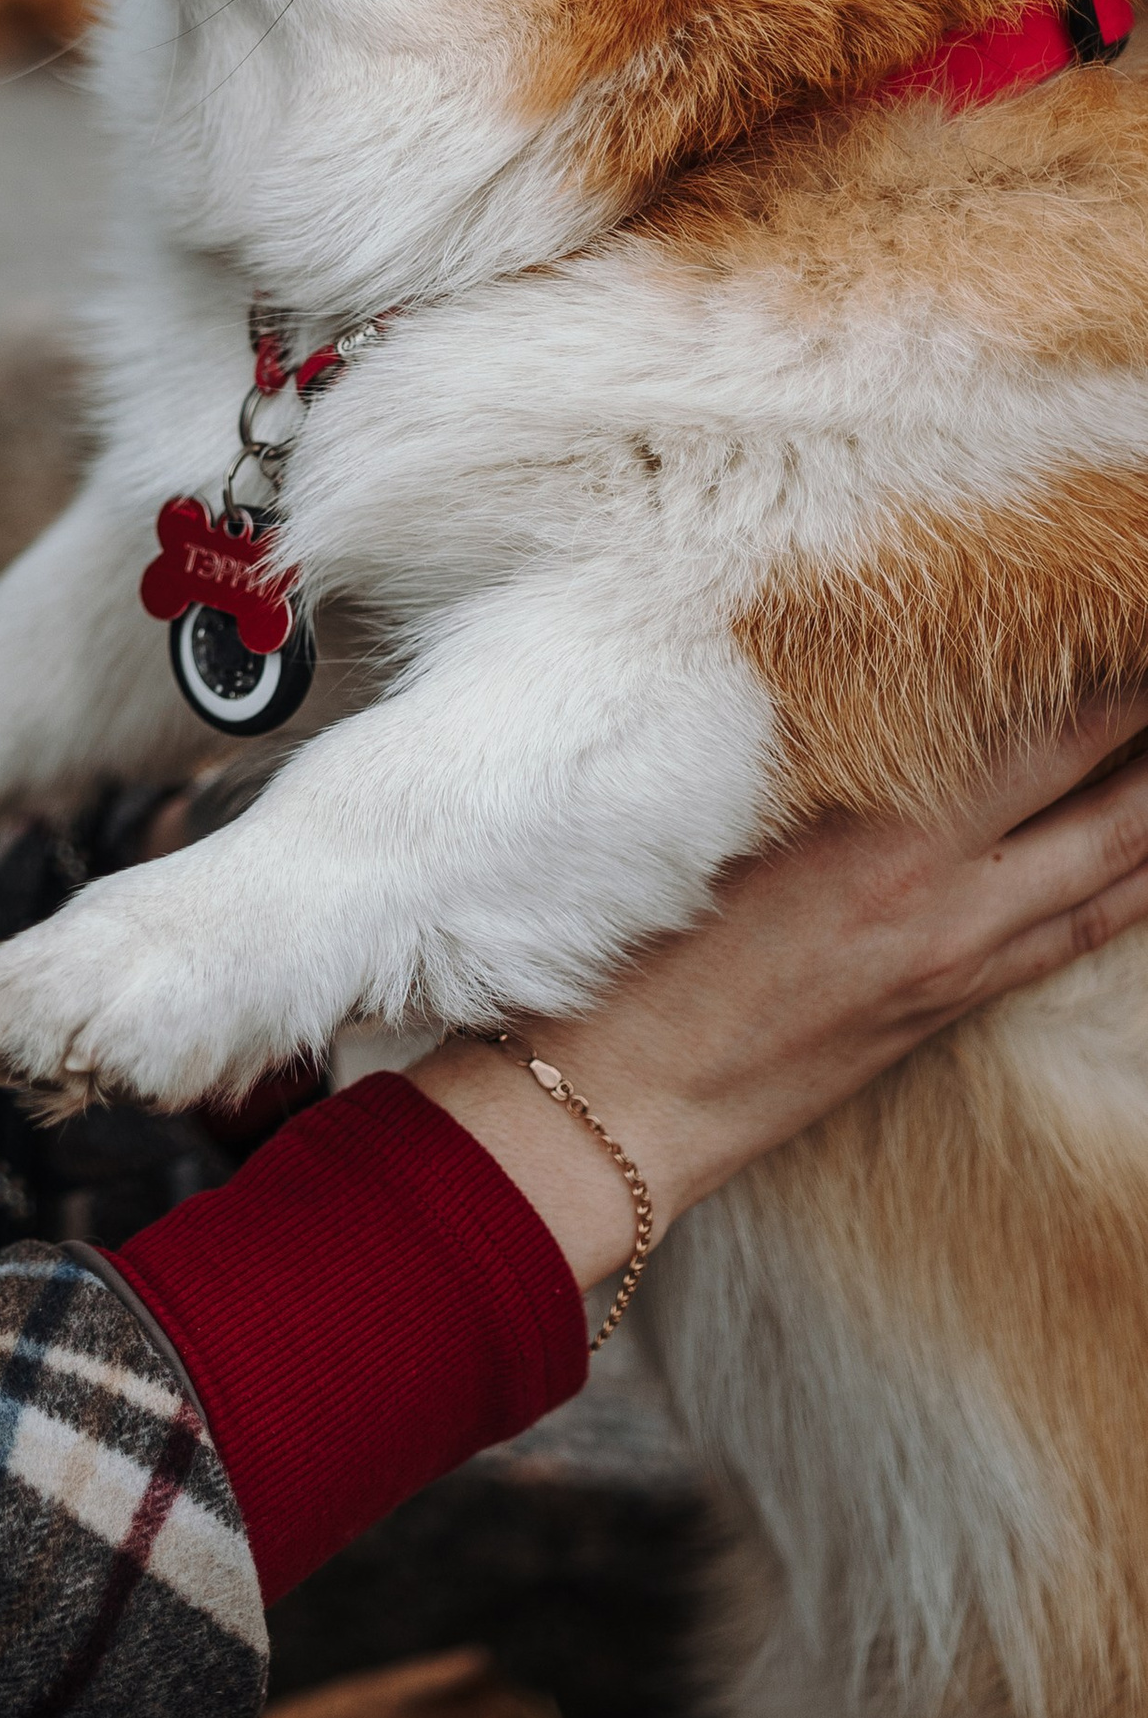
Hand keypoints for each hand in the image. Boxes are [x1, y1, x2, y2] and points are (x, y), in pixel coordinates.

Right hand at [408, 696, 1147, 1293]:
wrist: (621, 1102)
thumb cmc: (635, 948)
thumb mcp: (712, 813)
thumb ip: (812, 741)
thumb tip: (877, 667)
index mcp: (882, 832)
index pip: (1043, 731)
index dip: (1111, 676)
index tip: (1125, 615)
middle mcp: (942, 891)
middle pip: (1105, 795)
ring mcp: (958, 955)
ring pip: (1113, 870)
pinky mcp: (948, 1004)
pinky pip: (1078, 937)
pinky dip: (1135, 888)